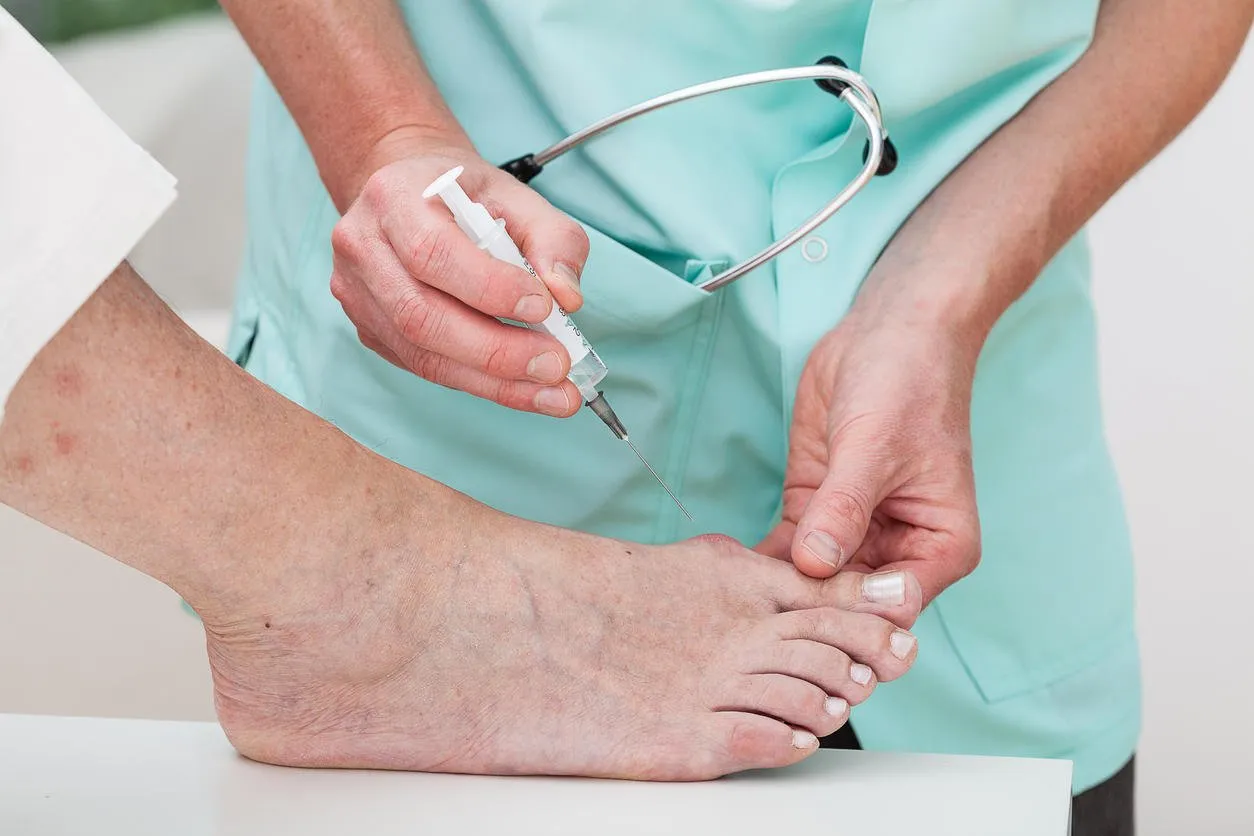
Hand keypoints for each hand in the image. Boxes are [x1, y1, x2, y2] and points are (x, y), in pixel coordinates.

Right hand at [328, 131, 589, 415]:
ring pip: (421, 354)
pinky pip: (425, 367)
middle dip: (496, 350)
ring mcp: (359, 294)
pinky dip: (480, 383)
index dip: (489, 287)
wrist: (413, 194)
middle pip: (421, 315)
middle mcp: (363, 247)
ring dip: (494, 381)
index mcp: (394, 198)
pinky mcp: (370, 330)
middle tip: (555, 365)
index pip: (433, 252)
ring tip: (551, 391)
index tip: (543, 307)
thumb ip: (554, 240)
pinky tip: (522, 388)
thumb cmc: (465, 196)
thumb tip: (566, 297)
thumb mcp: (519, 197)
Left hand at [757, 309, 981, 608]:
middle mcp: (899, 551)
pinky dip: (762, 562)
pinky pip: (789, 551)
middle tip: (747, 625)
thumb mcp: (874, 447)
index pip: (894, 609)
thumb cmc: (907, 383)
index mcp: (940, 547)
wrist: (888, 333)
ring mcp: (855, 534)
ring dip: (777, 592)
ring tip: (727, 605)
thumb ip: (844, 508)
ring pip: (815, 582)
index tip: (799, 623)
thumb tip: (816, 564)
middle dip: (804, 612)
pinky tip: (725, 575)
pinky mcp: (816, 512)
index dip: (848, 620)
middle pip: (850, 605)